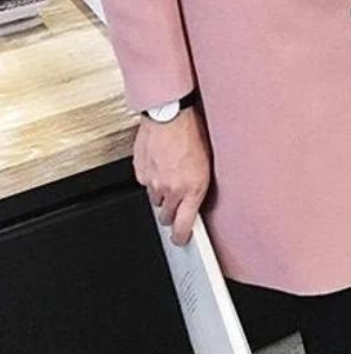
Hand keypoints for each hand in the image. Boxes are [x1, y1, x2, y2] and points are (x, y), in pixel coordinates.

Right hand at [133, 105, 212, 244]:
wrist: (170, 115)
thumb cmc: (192, 132)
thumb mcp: (206, 162)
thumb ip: (198, 186)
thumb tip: (194, 201)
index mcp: (193, 188)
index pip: (183, 227)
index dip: (181, 237)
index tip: (181, 239)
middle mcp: (172, 189)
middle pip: (166, 217)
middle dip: (171, 211)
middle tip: (176, 197)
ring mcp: (154, 183)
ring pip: (155, 199)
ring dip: (162, 192)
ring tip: (169, 172)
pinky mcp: (141, 173)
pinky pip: (145, 183)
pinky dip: (151, 177)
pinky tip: (159, 163)